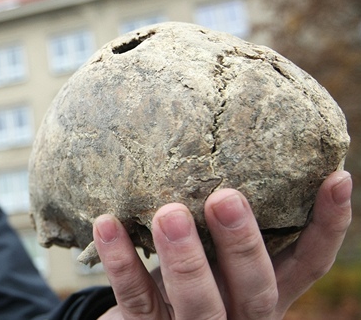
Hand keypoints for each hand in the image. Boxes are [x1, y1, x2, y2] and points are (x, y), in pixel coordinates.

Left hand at [95, 170, 352, 318]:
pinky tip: (107, 224)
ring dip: (185, 259)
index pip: (308, 264)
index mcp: (263, 292)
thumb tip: (222, 139)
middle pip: (256, 290)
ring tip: (168, 213)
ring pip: (199, 304)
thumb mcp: (212, 254)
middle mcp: (237, 315)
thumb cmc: (181, 275)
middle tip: (225, 198)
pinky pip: (136, 298)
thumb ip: (219, 224)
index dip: (328, 226)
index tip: (334, 177)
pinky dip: (122, 262)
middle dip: (243, 245)